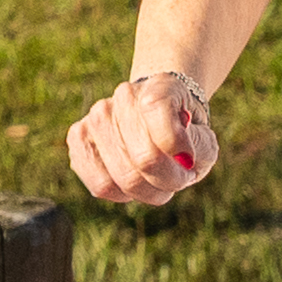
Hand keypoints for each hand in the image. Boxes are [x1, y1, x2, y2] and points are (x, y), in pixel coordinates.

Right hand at [66, 66, 219, 209]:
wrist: (156, 118)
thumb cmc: (183, 133)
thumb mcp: (204, 139)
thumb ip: (200, 148)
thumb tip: (182, 158)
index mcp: (161, 87)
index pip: (157, 110)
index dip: (175, 143)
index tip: (188, 161)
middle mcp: (124, 97)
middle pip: (145, 159)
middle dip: (168, 182)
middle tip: (177, 180)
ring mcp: (96, 116)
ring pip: (122, 178)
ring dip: (147, 192)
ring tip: (156, 182)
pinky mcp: (78, 138)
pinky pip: (99, 184)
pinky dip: (121, 194)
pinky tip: (131, 184)